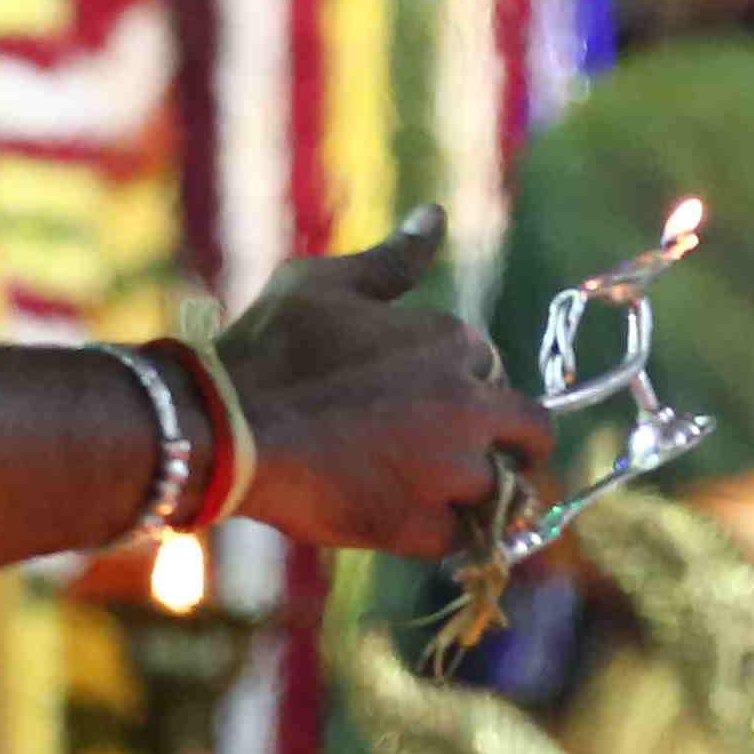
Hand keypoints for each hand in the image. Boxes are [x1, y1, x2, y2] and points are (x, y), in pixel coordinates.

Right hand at [213, 209, 550, 562]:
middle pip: (531, 432)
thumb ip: (393, 259)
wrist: (223, 425)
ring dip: (478, 492)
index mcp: (451, 340)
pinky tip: (407, 517)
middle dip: (514, 444)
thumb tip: (437, 216)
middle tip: (480, 454)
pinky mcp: (421, 525)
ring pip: (503, 491)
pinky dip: (443, 532)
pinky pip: (464, 538)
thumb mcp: (326, 283)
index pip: (489, 366)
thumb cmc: (270, 346)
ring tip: (427, 489)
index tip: (422, 395)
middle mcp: (468, 403)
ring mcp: (450, 470)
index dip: (464, 382)